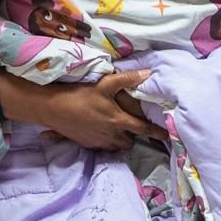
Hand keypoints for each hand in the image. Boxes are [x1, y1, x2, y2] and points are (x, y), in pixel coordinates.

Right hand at [0, 70, 166, 150]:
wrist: (53, 108)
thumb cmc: (80, 95)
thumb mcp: (104, 84)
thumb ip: (127, 79)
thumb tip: (148, 73)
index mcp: (118, 120)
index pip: (143, 129)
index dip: (156, 133)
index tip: (167, 136)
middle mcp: (111, 135)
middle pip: (129, 142)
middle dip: (133, 137)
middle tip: (132, 127)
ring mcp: (98, 141)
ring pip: (116, 147)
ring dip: (120, 141)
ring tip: (117, 131)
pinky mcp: (87, 144)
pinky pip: (102, 147)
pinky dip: (105, 142)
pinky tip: (99, 132)